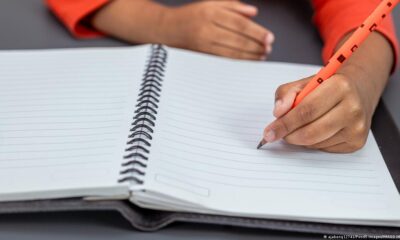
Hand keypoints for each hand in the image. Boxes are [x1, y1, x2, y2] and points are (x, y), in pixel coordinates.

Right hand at [160, 0, 274, 59]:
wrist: (167, 28)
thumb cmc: (192, 15)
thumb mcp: (211, 4)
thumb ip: (233, 6)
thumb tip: (254, 13)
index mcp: (211, 12)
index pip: (239, 23)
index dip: (256, 32)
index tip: (269, 37)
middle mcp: (206, 28)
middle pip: (237, 39)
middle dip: (256, 45)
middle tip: (268, 48)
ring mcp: (203, 43)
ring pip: (231, 52)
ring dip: (249, 55)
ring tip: (261, 55)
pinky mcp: (201, 55)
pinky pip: (223, 59)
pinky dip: (238, 61)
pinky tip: (248, 60)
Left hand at [262, 74, 371, 152]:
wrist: (359, 90)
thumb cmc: (327, 87)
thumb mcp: (304, 83)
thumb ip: (286, 94)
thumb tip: (278, 113)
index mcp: (339, 86)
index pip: (306, 111)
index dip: (284, 124)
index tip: (269, 132)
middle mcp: (352, 107)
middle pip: (310, 132)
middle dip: (288, 135)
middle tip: (277, 134)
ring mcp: (357, 127)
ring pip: (315, 143)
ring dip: (299, 139)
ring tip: (298, 127)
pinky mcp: (357, 142)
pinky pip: (324, 149)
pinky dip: (312, 143)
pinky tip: (315, 130)